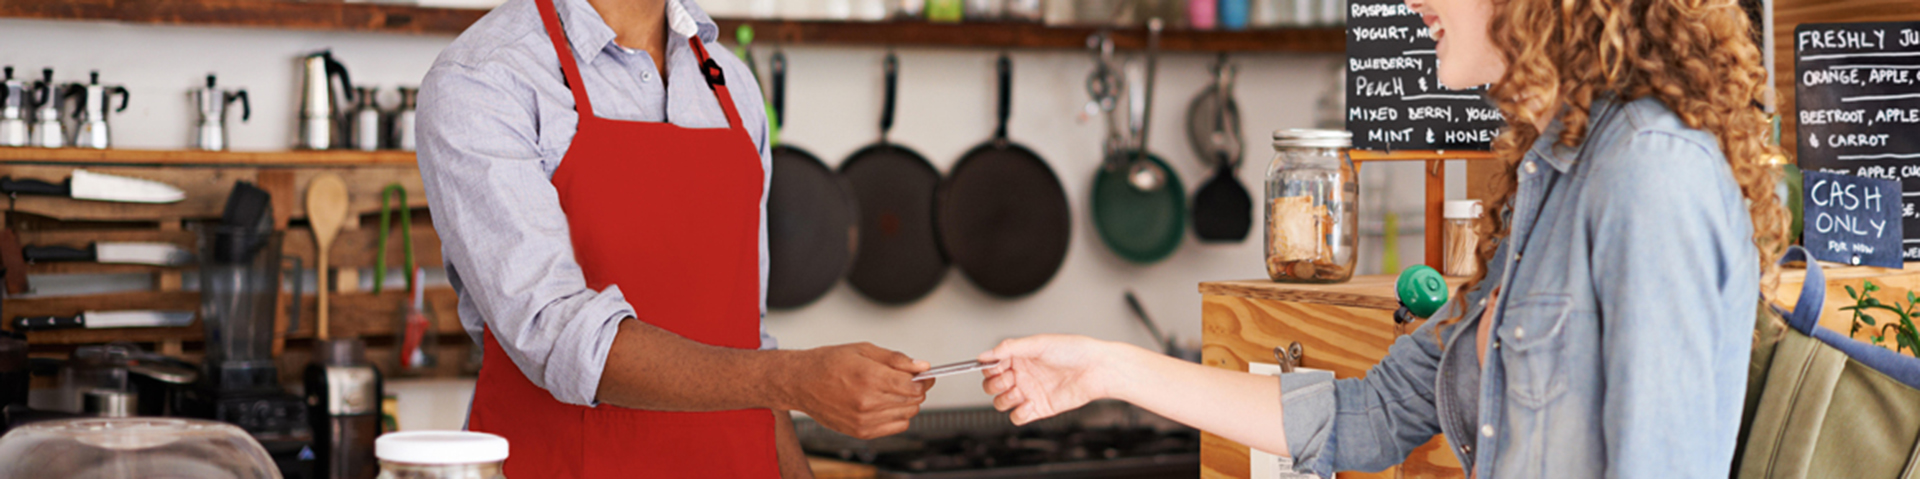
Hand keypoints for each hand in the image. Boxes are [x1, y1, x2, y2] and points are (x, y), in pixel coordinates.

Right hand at [785, 343, 931, 438]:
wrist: (801, 382)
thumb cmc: (828, 363)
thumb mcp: (864, 349)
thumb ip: (896, 359)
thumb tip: (922, 366)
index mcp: (869, 377)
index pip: (913, 386)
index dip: (923, 380)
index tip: (923, 375)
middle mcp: (867, 402)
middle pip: (913, 401)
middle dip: (916, 389)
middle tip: (908, 379)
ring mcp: (863, 420)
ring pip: (907, 414)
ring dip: (907, 402)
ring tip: (891, 390)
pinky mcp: (860, 432)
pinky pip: (896, 427)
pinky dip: (898, 416)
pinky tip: (886, 404)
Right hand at [979, 335, 1122, 425]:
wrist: (1096, 370)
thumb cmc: (1074, 351)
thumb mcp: (1038, 343)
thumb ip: (1009, 348)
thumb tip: (985, 355)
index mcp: (1020, 357)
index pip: (991, 366)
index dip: (989, 368)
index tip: (994, 367)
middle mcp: (1023, 375)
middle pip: (992, 386)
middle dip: (995, 384)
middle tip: (1010, 378)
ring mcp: (1029, 392)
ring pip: (1001, 402)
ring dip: (1004, 398)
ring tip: (1019, 391)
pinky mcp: (1039, 408)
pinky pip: (1017, 417)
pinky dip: (1018, 413)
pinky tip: (1029, 403)